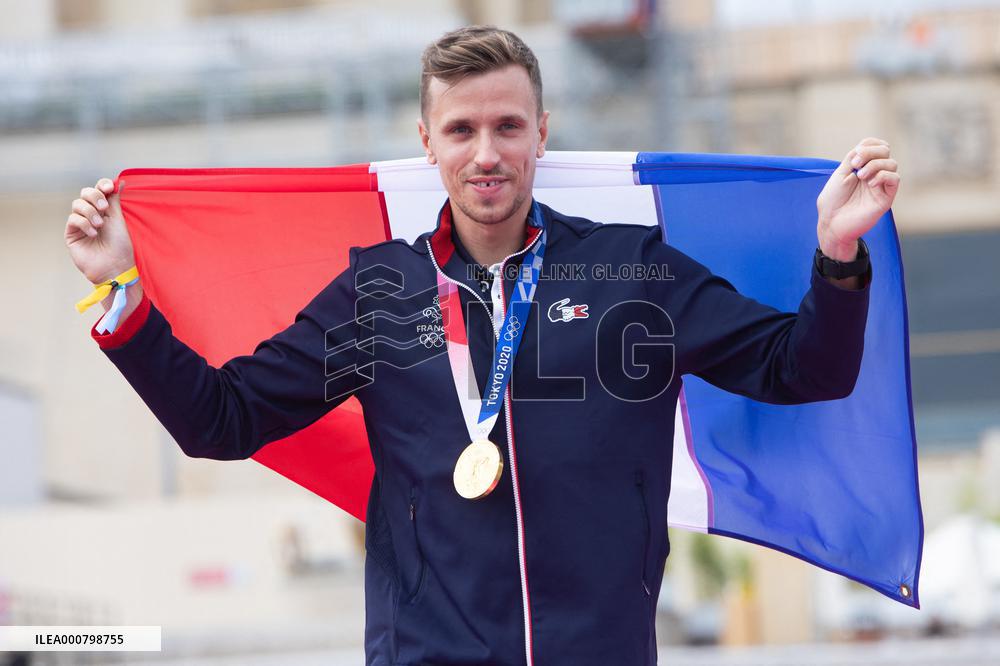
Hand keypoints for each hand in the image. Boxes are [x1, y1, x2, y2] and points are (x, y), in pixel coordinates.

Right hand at [65, 178, 134, 284]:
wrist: (115, 266)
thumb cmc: (120, 245)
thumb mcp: (118, 219)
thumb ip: (115, 200)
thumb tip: (119, 182)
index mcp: (104, 209)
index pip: (98, 189)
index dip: (102, 185)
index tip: (109, 187)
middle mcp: (91, 213)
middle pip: (85, 193)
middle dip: (95, 197)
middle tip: (104, 208)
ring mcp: (80, 223)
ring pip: (77, 204)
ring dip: (90, 212)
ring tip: (100, 225)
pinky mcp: (71, 233)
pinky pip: (73, 219)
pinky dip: (84, 223)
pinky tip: (93, 234)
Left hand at [816, 137, 899, 260]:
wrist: (832, 222)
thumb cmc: (833, 201)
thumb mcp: (840, 174)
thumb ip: (853, 158)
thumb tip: (864, 147)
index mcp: (861, 166)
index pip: (875, 145)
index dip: (869, 145)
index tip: (854, 156)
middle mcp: (873, 173)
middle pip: (885, 151)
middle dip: (871, 152)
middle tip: (856, 164)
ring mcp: (881, 185)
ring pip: (892, 163)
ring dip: (876, 164)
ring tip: (861, 176)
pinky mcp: (886, 197)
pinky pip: (895, 178)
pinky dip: (884, 175)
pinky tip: (871, 184)